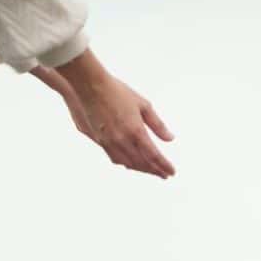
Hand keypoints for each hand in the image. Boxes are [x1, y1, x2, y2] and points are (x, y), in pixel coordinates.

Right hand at [52, 50, 175, 179]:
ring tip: (149, 170)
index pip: (154, 155)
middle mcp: (122, 140)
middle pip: (141, 163)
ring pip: (127, 163)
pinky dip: (125, 163)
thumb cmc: (116, 91)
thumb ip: (157, 124)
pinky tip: (129, 163)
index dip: (164, 166)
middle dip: (154, 171)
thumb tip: (170, 138)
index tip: (171, 172)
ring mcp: (108, 142)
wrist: (89, 86)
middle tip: (163, 175)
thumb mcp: (143, 105)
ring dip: (140, 169)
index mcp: (135, 131)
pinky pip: (114, 158)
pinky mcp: (98, 140)